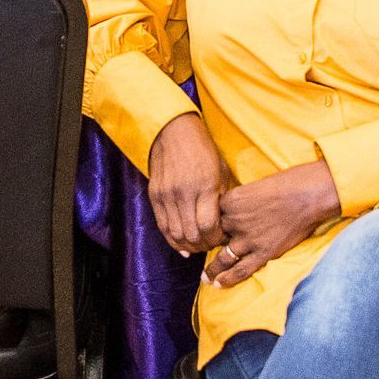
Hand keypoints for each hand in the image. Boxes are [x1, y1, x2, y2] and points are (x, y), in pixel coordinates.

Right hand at [146, 113, 227, 254]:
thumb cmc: (203, 151)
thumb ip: (221, 199)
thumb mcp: (221, 172)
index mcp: (204, 186)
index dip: (217, 238)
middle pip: (192, 235)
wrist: (174, 132)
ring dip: (189, 246)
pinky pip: (162, 227)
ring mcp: (166, 195)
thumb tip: (224, 226)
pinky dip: (173, 240)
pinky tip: (183, 246)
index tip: (223, 236)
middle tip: (212, 243)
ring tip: (199, 245)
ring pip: (176, 235)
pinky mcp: (154, 196)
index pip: (209, 226)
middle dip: (205, 245)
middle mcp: (183, 193)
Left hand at [205, 161, 340, 288]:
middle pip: (215, 236)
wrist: (309, 195)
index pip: (211, 215)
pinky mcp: (264, 252)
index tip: (207, 231)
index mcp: (231, 201)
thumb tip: (238, 210)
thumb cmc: (287, 184)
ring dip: (212, 269)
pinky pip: (241, 270)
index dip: (210, 224)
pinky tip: (219, 285)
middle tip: (203, 257)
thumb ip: (242, 201)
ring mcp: (248, 238)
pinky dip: (228, 279)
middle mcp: (235, 221)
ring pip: (223, 257)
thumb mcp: (255, 186)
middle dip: (209, 247)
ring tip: (205, 278)